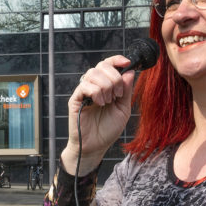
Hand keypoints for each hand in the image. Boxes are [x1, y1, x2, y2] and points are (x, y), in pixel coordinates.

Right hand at [62, 55, 139, 173]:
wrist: (96, 146)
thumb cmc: (108, 129)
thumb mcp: (123, 109)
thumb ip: (126, 90)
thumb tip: (129, 71)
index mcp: (106, 85)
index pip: (108, 64)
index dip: (117, 60)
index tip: (127, 62)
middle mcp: (94, 85)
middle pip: (102, 66)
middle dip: (114, 78)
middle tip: (117, 95)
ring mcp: (84, 91)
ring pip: (93, 73)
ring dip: (106, 86)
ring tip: (108, 102)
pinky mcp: (75, 99)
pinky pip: (85, 85)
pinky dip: (96, 92)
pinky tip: (100, 104)